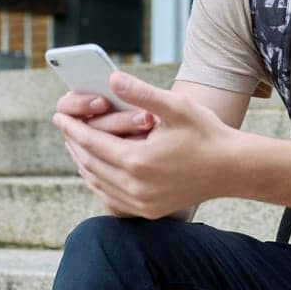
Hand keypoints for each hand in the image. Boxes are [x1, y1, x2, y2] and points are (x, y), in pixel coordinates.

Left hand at [54, 71, 238, 218]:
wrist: (232, 169)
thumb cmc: (206, 133)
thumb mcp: (175, 107)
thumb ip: (141, 93)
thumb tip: (111, 78)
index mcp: (138, 161)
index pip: (92, 143)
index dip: (72, 128)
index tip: (58, 116)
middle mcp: (136, 187)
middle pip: (89, 164)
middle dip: (74, 144)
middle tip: (65, 126)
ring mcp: (141, 204)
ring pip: (97, 182)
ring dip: (83, 162)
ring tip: (76, 143)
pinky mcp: (147, 211)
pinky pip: (110, 197)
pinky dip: (98, 180)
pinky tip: (96, 167)